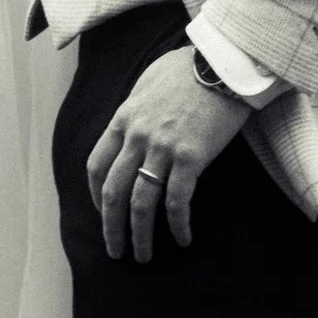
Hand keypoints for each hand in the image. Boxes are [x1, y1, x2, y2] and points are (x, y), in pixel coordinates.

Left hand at [88, 48, 249, 262]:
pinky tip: (182, 238)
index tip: (103, 212)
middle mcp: (137, 135)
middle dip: (111, 227)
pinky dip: (177, 225)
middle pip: (113, 192)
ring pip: (141, 203)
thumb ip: (136, 111)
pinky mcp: (190, 156)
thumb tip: (132, 129)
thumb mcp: (148, 84)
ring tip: (144, 256)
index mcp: (123, 118)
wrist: (222, 62)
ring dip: (140, 235)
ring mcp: (162, 147)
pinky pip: (176, 201)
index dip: (95, 195)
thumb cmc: (188, 69)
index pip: (96, 165)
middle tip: (115, 251)